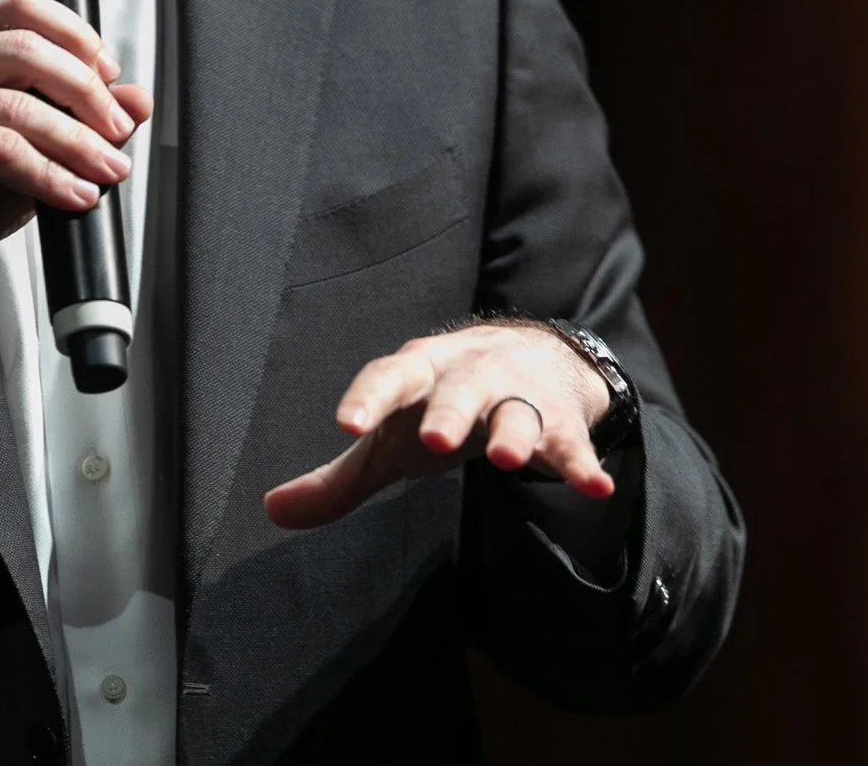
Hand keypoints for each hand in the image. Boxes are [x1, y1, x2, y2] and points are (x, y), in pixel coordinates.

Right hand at [0, 0, 151, 325]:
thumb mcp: (33, 146)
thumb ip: (80, 117)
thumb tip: (138, 99)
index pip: (24, 10)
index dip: (77, 37)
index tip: (110, 77)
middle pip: (29, 49)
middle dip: (88, 93)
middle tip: (118, 132)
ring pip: (21, 104)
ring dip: (78, 142)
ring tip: (108, 169)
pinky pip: (4, 148)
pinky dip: (50, 174)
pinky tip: (75, 193)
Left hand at [262, 320, 614, 528]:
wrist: (529, 355)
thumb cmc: (438, 405)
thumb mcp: (390, 438)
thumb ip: (338, 479)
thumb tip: (271, 511)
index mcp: (418, 372)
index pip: (387, 377)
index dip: (367, 399)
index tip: (346, 425)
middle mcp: (468, 376)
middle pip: (457, 391)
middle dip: (448, 413)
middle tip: (436, 441)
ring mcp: (517, 395)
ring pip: (516, 411)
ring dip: (515, 432)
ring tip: (510, 460)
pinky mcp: (560, 421)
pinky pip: (572, 444)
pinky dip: (583, 464)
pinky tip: (595, 488)